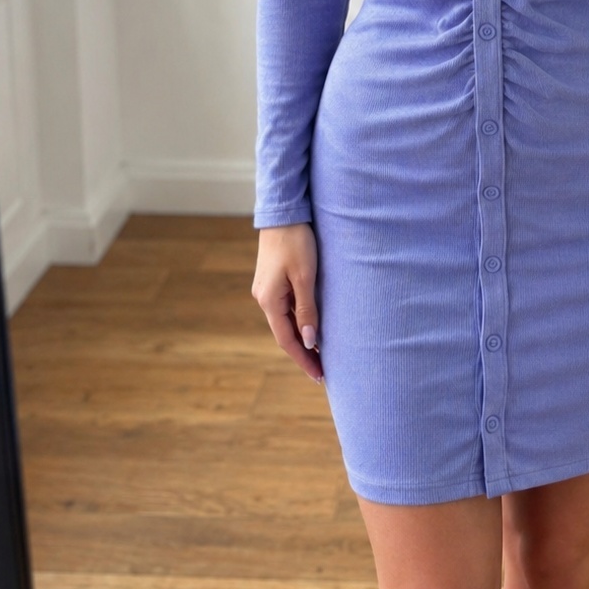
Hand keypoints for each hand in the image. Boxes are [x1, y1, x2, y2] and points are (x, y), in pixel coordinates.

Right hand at [251, 222, 323, 381]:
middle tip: (324, 370)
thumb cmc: (296, 241)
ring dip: (302, 337)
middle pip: (285, 334)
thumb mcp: (305, 277)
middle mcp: (264, 298)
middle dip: (304, 353)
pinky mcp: (272, 280)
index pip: (288, 341)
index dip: (304, 360)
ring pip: (285, 321)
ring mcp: (267, 289)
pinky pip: (286, 308)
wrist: (283, 212)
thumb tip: (309, 341)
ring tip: (321, 353)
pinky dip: (299, 321)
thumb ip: (307, 310)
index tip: (320, 376)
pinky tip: (311, 326)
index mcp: (270, 301)